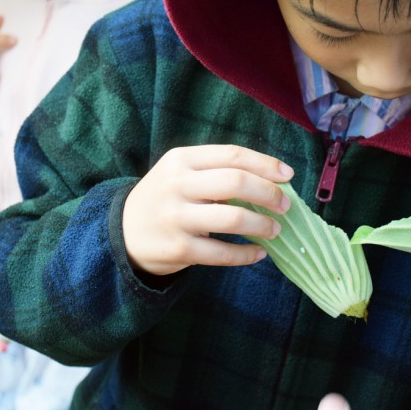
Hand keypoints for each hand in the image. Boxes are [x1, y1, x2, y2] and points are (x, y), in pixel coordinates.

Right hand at [122, 145, 293, 274]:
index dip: (265, 164)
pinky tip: (259, 253)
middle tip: (285, 206)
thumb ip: (217, 172)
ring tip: (275, 230)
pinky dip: (247, 255)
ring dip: (262, 225)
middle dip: (269, 193)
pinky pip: (223, 253)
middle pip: (235, 182)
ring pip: (233, 218)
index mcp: (181, 160)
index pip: (232, 155)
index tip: (288, 175)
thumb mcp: (180, 174)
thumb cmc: (165, 199)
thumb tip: (272, 181)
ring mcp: (176, 218)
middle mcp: (177, 185)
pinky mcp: (179, 250)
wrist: (122, 233)